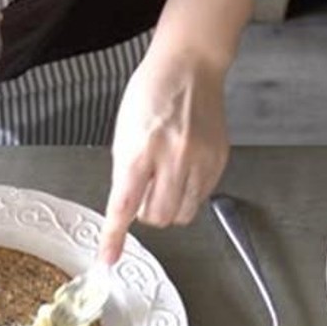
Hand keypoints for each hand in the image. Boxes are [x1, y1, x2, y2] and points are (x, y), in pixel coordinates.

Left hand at [97, 43, 229, 264]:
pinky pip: (201, 198)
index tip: (108, 259)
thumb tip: (127, 208)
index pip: (124, 205)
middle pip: (158, 217)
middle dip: (147, 212)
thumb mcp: (124, 132)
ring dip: (169, 207)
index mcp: (141, 149)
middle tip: (146, 190)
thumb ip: (126, 172)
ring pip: (182, 214)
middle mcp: (173, 157)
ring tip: (167, 180)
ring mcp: (199, 160)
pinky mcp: (218, 161)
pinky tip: (184, 169)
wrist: (190, 66)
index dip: (115, 236)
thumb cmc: (152, 94)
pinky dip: (189, 193)